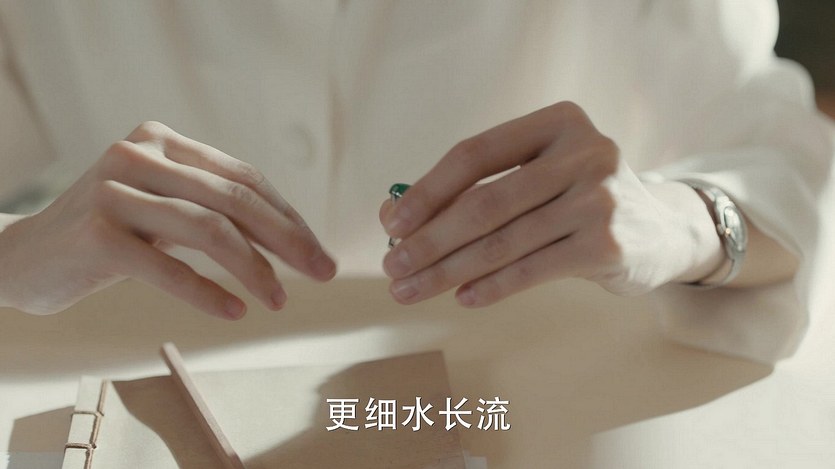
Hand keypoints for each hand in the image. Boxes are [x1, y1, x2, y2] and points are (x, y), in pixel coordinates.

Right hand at [0, 122, 335, 317]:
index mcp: (163, 143)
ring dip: (254, 269)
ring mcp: (113, 192)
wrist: (24, 257)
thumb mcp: (162, 208)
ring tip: (278, 301)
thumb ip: (212, 207)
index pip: (244, 179)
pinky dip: (206, 291)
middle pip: (235, 198)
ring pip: (208, 228)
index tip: (318, 253)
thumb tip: (292, 238)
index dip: (288, 218)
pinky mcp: (95, 234)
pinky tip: (234, 310)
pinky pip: (167, 266)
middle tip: (322, 272)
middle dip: (287, 239)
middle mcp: (138, 156)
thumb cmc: (109, 234)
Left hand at [380, 102, 722, 306]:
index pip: (475, 153)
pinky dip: (490, 286)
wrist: (660, 231)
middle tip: (394, 269)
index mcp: (557, 123)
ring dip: (448, 271)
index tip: (391, 224)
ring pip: (503, 241)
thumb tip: (393, 214)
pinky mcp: (607, 244)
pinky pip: (531, 269)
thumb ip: (471, 189)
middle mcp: (584, 153)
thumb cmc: (577, 201)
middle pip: (485, 201)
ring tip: (412, 290)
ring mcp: (600, 198)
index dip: (427, 190)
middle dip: (430, 240)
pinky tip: (462, 297)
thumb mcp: (534, 178)